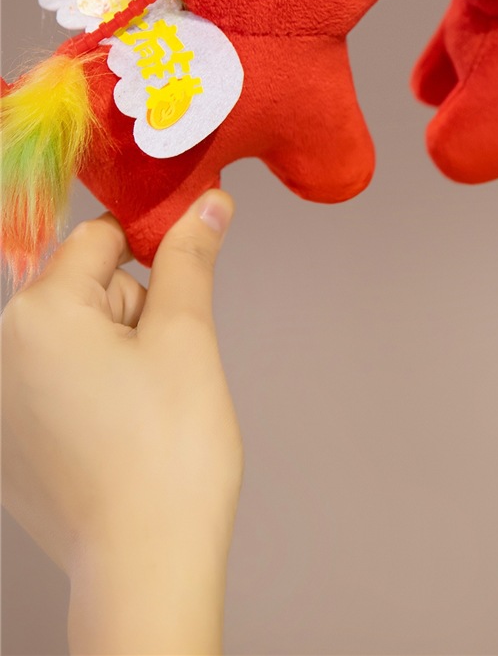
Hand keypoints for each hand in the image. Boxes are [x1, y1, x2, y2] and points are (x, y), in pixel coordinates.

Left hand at [1, 191, 240, 654]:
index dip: (154, 251)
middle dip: (136, 312)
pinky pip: (58, 386)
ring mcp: (1, 401)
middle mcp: (2, 349)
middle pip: (87, 288)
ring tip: (148, 409)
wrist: (146, 565)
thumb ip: (190, 256)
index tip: (187, 281)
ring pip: (77, 338)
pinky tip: (122, 436)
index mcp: (38, 312)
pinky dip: (93, 395)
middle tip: (168, 367)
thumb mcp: (186, 336)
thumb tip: (207, 202)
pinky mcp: (9, 443)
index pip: (102, 238)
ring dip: (118, 354)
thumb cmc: (168, 453)